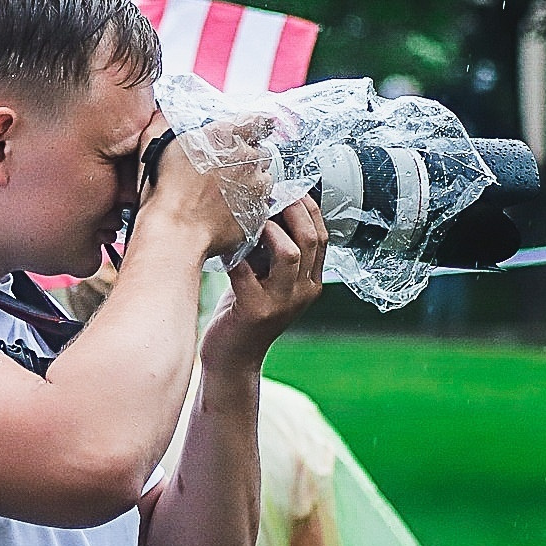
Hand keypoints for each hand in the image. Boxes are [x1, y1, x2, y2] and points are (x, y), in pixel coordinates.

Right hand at [132, 113, 273, 264]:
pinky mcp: (257, 214)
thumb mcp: (157, 147)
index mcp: (227, 136)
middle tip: (222, 172)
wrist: (175, 233)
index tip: (260, 127)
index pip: (257, 120)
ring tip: (221, 196)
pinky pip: (257, 207)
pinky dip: (245, 208)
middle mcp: (248, 158)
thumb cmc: (164, 191)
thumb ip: (164, 125)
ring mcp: (256, 188)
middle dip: (245, 160)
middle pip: (259, 153)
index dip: (258, 124)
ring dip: (248, 185)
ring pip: (261, 181)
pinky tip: (223, 213)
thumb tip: (162, 116)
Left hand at [202, 195, 326, 364]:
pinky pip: (246, 272)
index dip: (306, 207)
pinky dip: (235, 254)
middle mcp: (303, 292)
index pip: (322, 235)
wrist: (234, 357)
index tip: (286, 188)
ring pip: (289, 253)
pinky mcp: (255, 311)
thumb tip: (266, 206)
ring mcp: (282, 303)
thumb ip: (273, 251)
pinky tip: (224, 248)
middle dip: (290, 209)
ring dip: (268, 229)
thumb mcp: (268, 278)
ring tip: (249, 219)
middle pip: (311, 238)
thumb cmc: (246, 310)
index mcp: (311, 282)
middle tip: (268, 195)